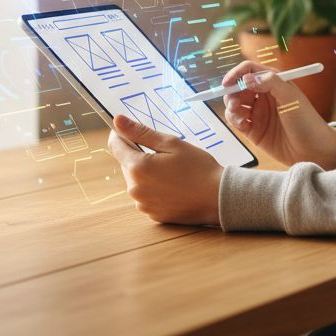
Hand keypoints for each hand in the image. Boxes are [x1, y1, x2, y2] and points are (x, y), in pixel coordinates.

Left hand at [107, 114, 222, 225]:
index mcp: (138, 167)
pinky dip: (155, 189)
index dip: (121, 135)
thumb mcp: (172, 144)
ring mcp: (143, 204)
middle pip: (127, 164)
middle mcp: (135, 188)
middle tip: (165, 154)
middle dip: (140, 155)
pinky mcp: (152, 214)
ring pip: (137, 181)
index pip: (116, 146)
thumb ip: (141, 132)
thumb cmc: (198, 168)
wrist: (218, 198)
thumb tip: (117, 121)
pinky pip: (146, 196)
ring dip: (147, 173)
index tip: (130, 130)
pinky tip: (174, 186)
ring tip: (173, 172)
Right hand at [220, 60, 335, 170]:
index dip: (237, 74)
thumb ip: (270, 83)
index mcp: (274, 83)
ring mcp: (258, 113)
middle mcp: (264, 96)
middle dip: (232, 92)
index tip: (228, 82)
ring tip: (238, 113)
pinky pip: (236, 120)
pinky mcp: (254, 130)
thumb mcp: (292, 98)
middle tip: (234, 102)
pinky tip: (243, 124)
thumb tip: (247, 78)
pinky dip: (234, 120)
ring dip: (231, 106)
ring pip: (234, 104)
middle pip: (238, 87)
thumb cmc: (307, 121)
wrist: (313, 151)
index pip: (249, 70)